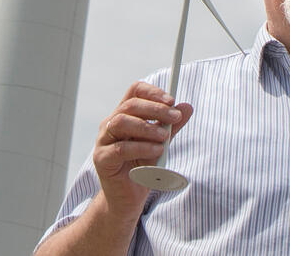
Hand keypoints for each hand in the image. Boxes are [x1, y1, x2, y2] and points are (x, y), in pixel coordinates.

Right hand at [92, 81, 194, 208]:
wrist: (128, 198)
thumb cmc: (142, 168)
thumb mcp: (160, 143)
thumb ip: (172, 126)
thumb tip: (187, 107)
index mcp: (123, 115)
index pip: (134, 92)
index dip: (152, 92)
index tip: (171, 100)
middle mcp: (110, 124)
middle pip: (130, 105)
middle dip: (155, 109)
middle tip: (175, 117)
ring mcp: (103, 141)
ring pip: (121, 122)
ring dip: (147, 127)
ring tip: (165, 136)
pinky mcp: (102, 159)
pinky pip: (121, 148)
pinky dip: (141, 147)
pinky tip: (156, 151)